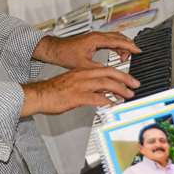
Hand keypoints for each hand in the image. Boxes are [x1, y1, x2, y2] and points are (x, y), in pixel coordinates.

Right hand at [21, 67, 139, 116]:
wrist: (38, 95)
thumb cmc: (52, 91)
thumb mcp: (72, 83)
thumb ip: (87, 86)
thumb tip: (101, 92)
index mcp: (81, 71)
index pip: (105, 69)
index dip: (119, 73)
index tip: (129, 79)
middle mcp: (82, 76)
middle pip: (108, 73)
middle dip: (124, 78)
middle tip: (135, 84)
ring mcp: (80, 86)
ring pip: (105, 84)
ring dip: (119, 89)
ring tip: (128, 95)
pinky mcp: (76, 97)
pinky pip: (95, 98)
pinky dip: (106, 100)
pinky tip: (112, 104)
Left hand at [33, 32, 140, 69]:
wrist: (55, 50)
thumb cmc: (65, 54)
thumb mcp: (84, 65)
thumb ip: (98, 69)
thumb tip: (109, 74)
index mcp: (96, 40)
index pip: (118, 41)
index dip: (130, 46)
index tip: (138, 50)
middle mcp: (97, 36)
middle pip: (119, 37)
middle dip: (129, 45)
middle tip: (136, 54)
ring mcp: (95, 37)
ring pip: (114, 38)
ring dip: (122, 46)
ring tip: (127, 57)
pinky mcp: (93, 40)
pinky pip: (109, 41)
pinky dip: (116, 46)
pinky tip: (118, 54)